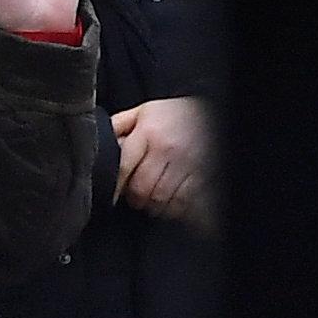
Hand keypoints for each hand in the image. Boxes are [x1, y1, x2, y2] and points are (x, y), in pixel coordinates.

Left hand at [113, 95, 213, 229]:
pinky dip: (176, 206)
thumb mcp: (145, 111)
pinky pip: (183, 204)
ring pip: (161, 201)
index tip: (113, 194)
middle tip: (140, 192)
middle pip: (141, 190)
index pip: (122, 167)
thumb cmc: (177, 114)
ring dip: (156, 203)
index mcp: (148, 131)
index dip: (115, 185)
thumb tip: (101, 144)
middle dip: (137, 196)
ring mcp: (187, 165)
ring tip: (159, 191)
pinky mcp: (203, 178)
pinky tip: (176, 196)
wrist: (216, 112)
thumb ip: (120, 126)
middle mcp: (167, 149)